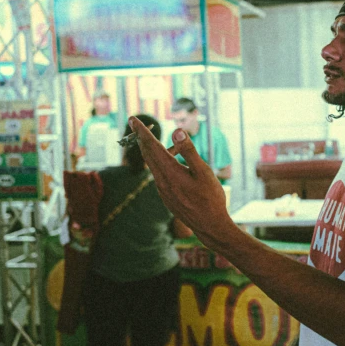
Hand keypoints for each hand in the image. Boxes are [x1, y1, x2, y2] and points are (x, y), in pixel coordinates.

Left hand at [128, 116, 229, 243]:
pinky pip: (159, 174)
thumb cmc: (211, 198)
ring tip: (175, 145)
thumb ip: (189, 151)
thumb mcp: (204, 172)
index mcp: (170, 173)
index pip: (152, 147)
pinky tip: (177, 163)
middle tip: (137, 124)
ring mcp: (162, 190)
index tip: (132, 119)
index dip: (142, 132)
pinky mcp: (166, 196)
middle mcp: (162, 181)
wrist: (210, 226)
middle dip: (142, 138)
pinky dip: (162, 163)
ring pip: (153, 165)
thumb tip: (176, 131)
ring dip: (156, 151)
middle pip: (147, 155)